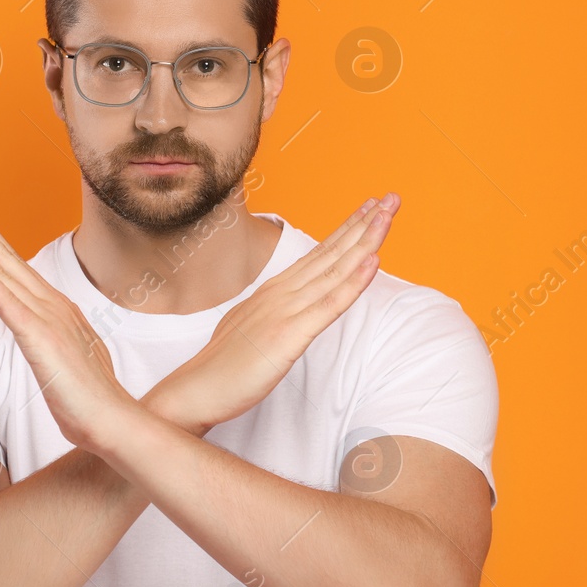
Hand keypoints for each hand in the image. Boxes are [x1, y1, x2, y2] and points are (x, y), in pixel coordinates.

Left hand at [0, 186, 131, 448]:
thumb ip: (54, 339)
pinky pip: (5, 299)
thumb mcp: (66, 358)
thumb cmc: (89, 399)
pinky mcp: (38, 336)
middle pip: (5, 256)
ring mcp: (45, 317)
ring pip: (2, 268)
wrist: (112, 420)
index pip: (15, 266)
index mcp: (56, 309)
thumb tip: (44, 333)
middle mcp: (50, 304)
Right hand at [149, 193, 400, 435]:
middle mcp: (282, 293)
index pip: (319, 254)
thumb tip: (287, 308)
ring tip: (387, 213)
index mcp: (275, 291)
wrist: (195, 389)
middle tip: (391, 197)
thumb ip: (272, 313)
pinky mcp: (289, 335)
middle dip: (363, 223)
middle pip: (331, 252)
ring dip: (365, 240)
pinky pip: (329, 305)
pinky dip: (354, 282)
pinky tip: (373, 261)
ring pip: (335, 269)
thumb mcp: (251, 328)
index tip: (370, 208)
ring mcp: (285, 311)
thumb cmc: (222, 366)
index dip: (347, 230)